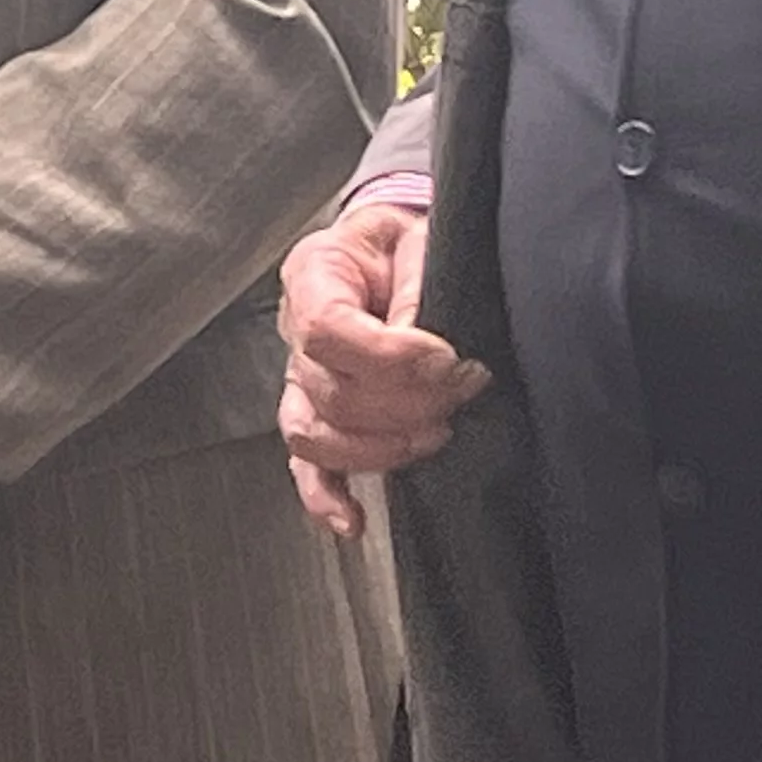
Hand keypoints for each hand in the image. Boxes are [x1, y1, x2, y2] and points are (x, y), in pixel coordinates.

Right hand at [277, 197, 486, 538]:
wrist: (401, 248)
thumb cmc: (411, 242)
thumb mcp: (423, 242)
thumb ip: (420, 289)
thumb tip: (429, 347)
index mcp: (313, 275)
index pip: (325, 329)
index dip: (388, 355)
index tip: (446, 357)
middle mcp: (294, 331)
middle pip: (329, 392)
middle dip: (408, 401)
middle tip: (466, 383)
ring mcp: (301, 378)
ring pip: (317, 434)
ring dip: (382, 446)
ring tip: (437, 431)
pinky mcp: (317, 414)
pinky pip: (306, 463)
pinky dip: (323, 495)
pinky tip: (350, 518)